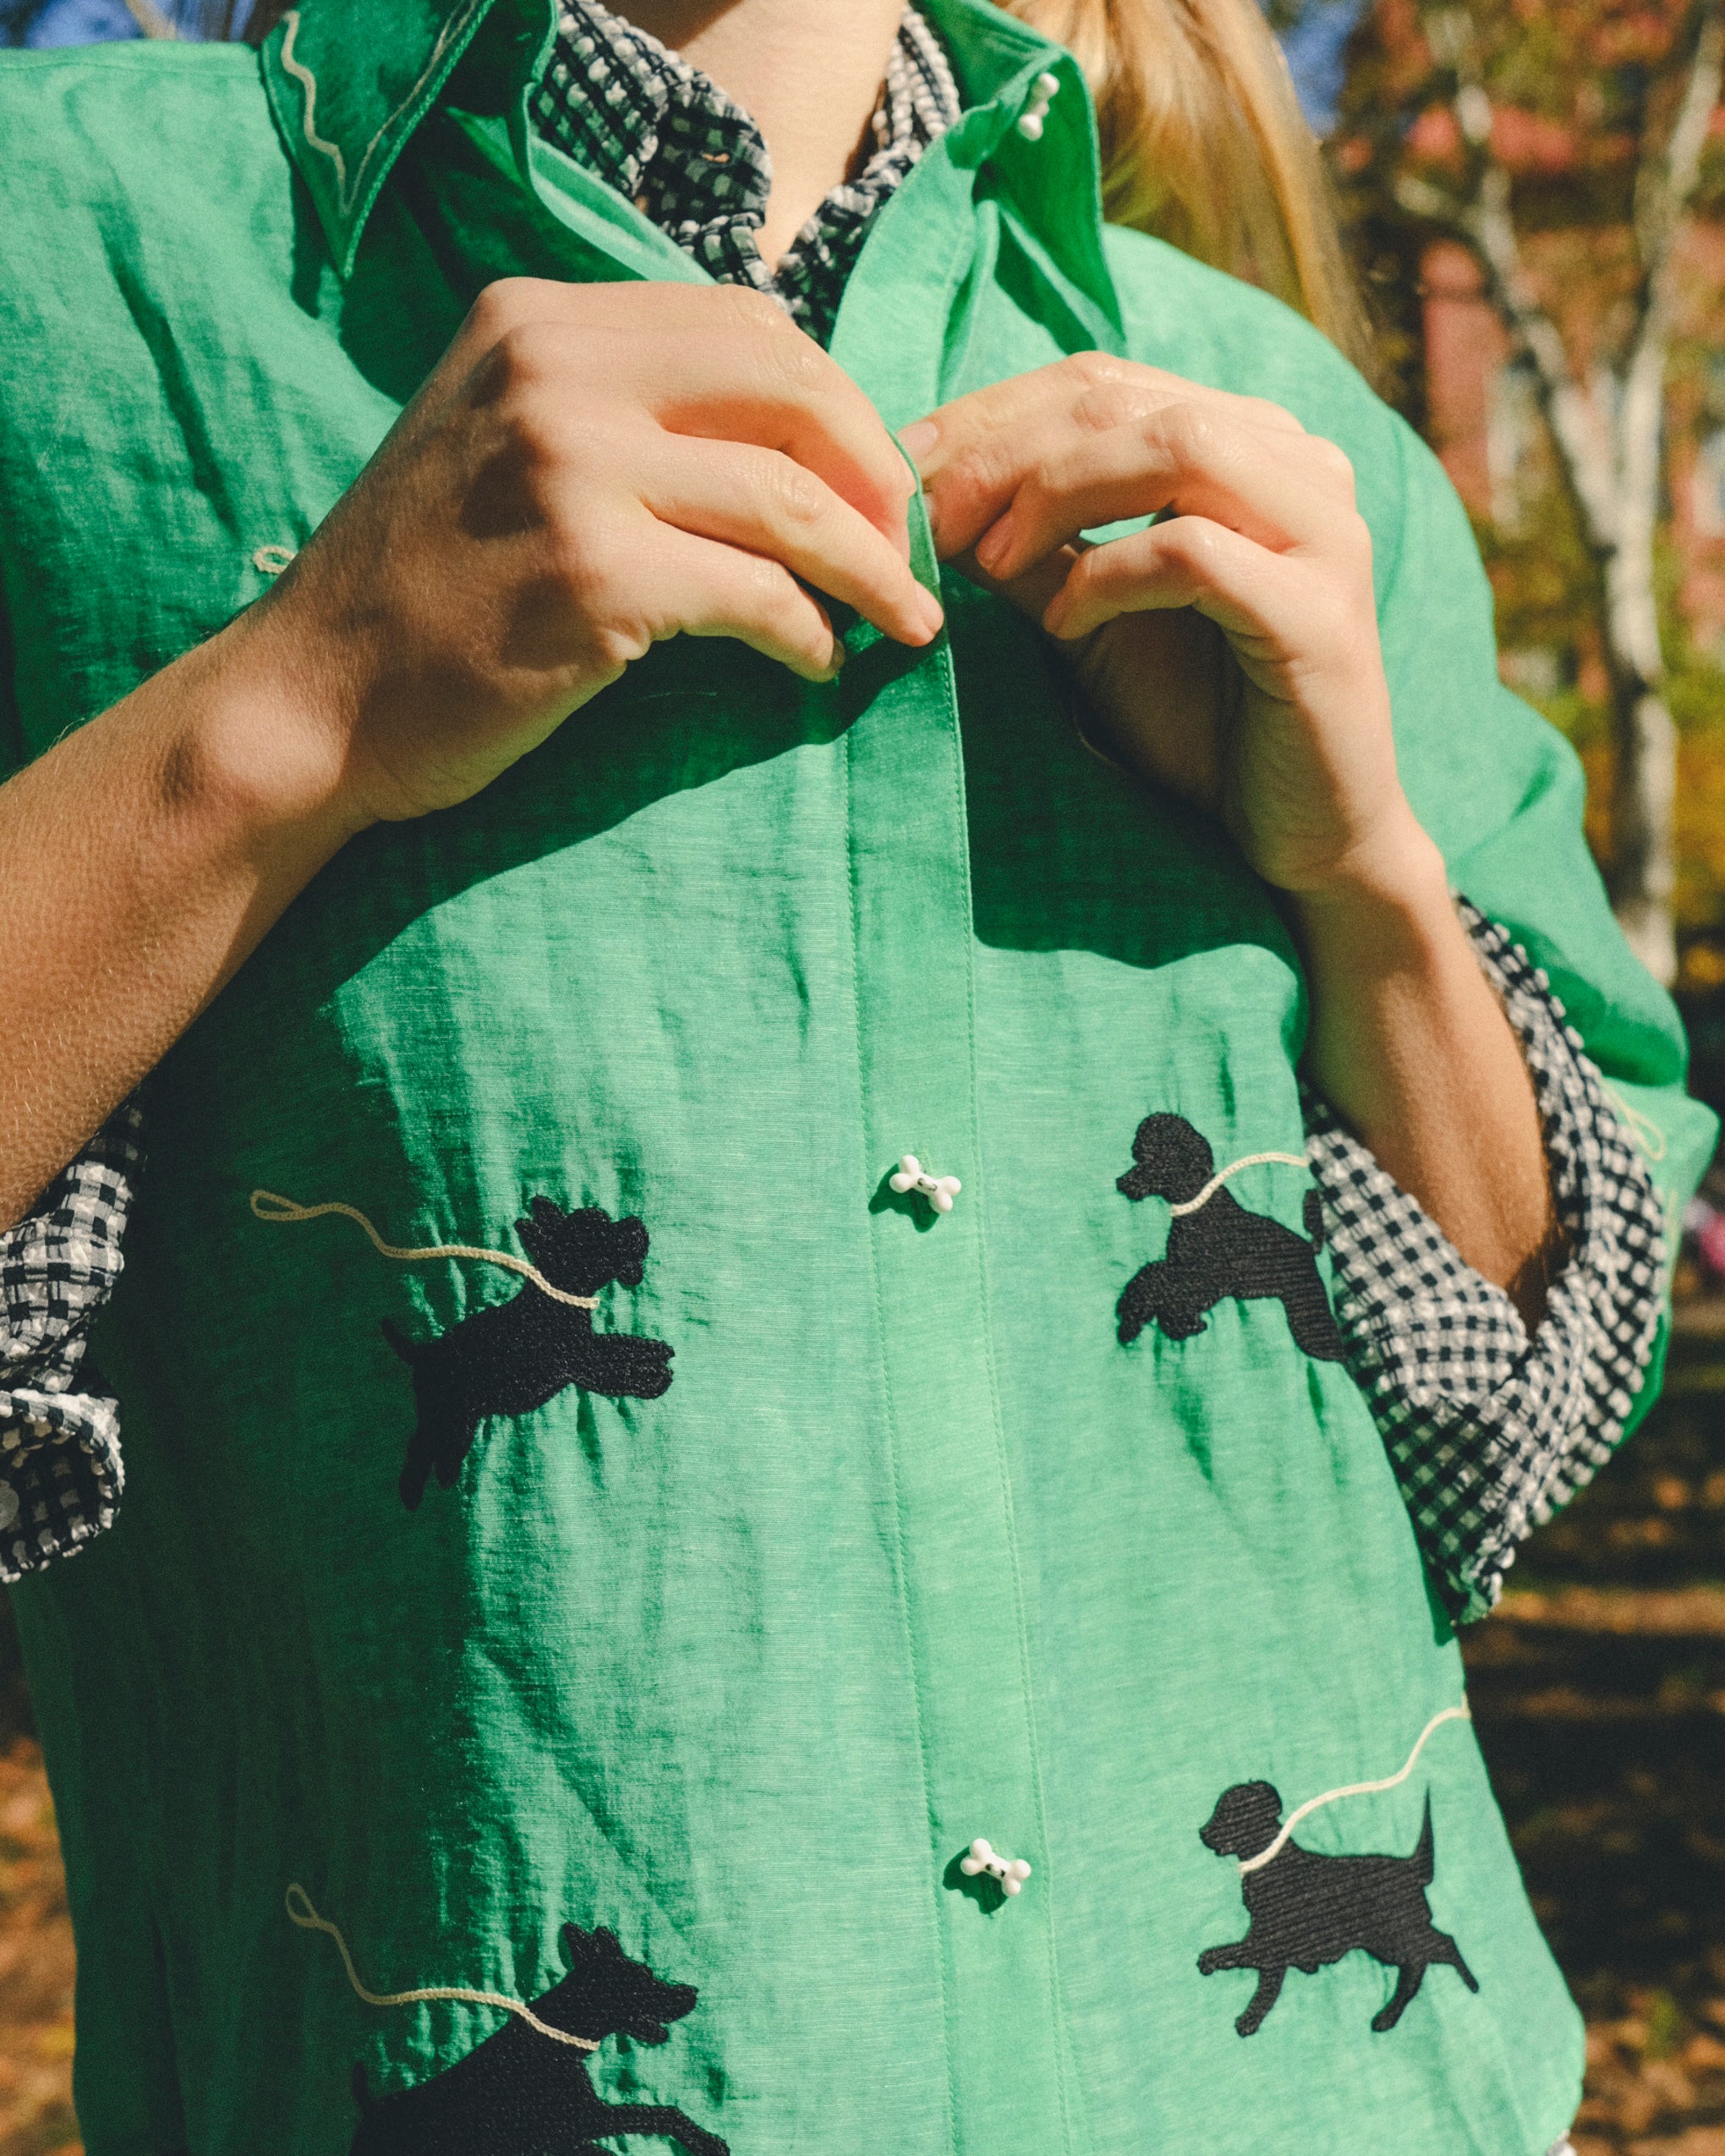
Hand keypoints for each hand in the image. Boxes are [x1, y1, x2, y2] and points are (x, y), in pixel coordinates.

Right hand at [248, 279, 941, 827]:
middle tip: (910, 552)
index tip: (874, 482)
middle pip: (789, 387)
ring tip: (903, 621)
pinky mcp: (590, 576)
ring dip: (871, 568)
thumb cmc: (424, 592)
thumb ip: (617, 409)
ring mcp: (569, 468)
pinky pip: (756, 595)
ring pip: (790, 497)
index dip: (837, 404)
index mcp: (537, 319)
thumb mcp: (501, 444)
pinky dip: (808, 634)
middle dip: (877, 472)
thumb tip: (791, 442)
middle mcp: (554, 370)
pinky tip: (816, 665)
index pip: (747, 325)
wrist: (312, 700)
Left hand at [903, 354, 1418, 899]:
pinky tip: (1066, 625)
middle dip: (1003, 452)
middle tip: (924, 516)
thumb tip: (921, 496)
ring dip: (1056, 494)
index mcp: (1246, 445)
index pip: (1100, 384)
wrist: (1297, 837)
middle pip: (1124, 402)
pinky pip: (1196, 552)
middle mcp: (1298, 464)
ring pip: (1174, 445)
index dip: (990, 417)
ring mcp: (1323, 532)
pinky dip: (1111, 577)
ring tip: (989, 561)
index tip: (902, 471)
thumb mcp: (1086, 620)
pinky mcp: (1321, 613)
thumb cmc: (1193, 725)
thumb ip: (1028, 551)